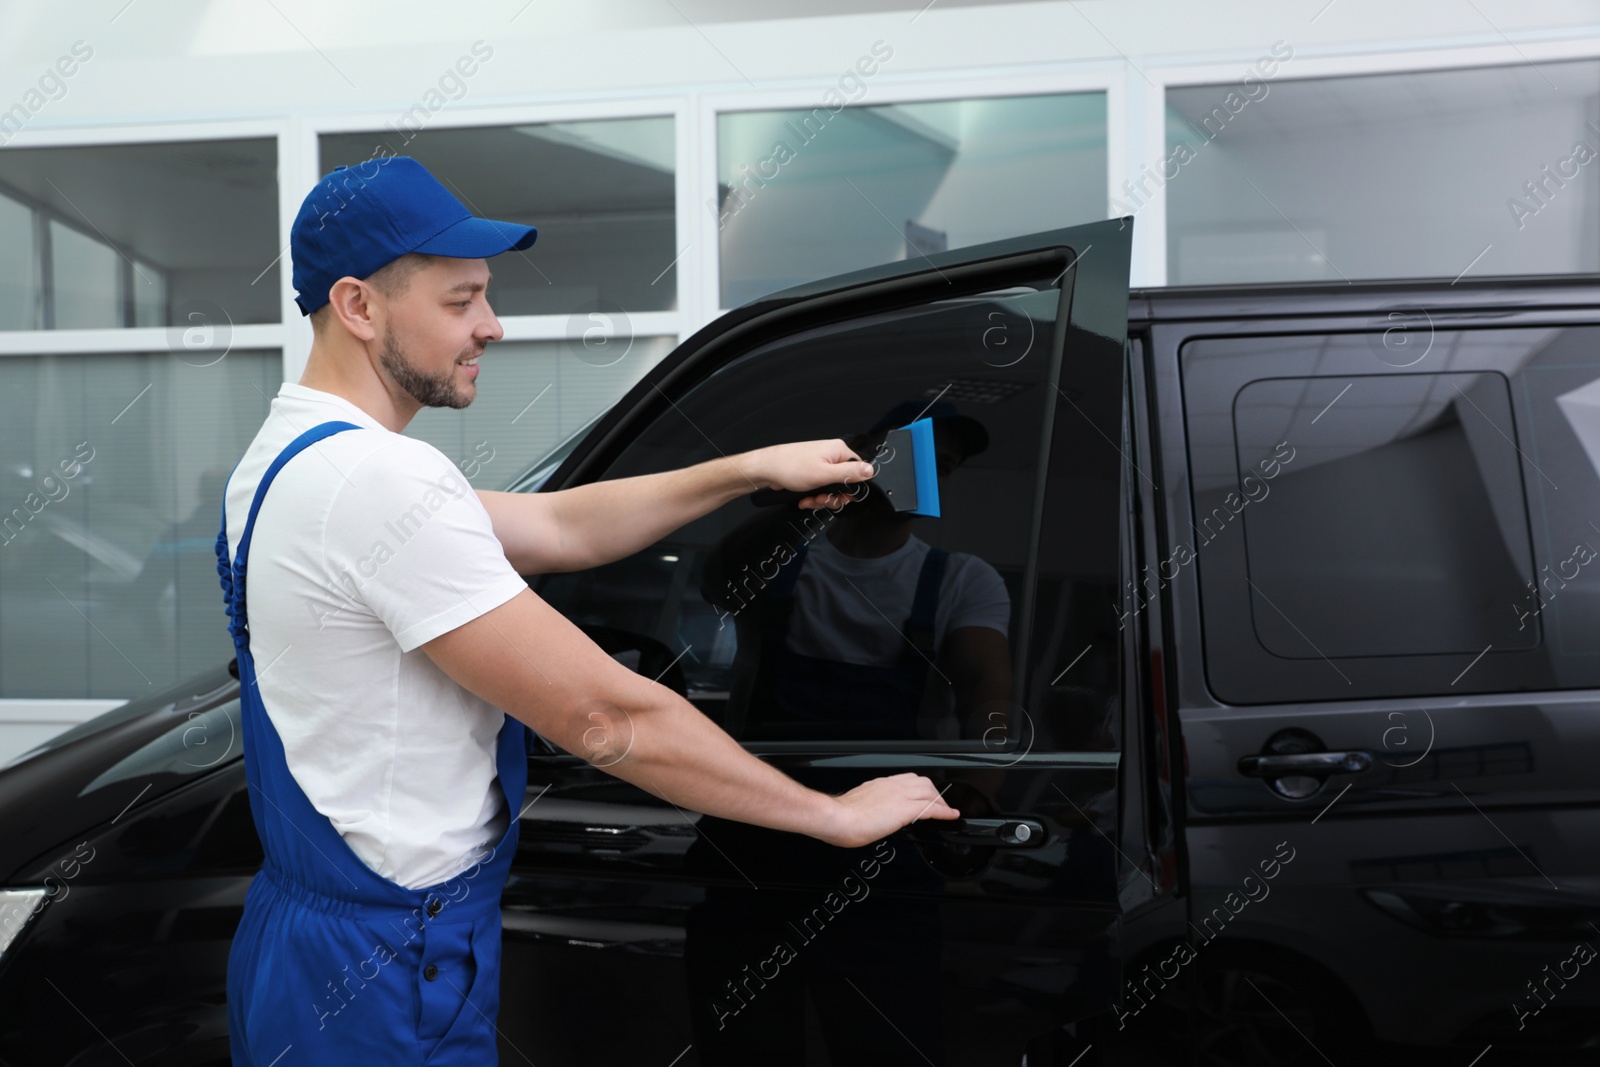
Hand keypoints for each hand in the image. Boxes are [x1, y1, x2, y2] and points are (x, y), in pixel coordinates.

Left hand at [754, 439, 875, 509]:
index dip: (851, 488)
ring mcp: (821, 464)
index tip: (840, 497)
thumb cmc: (790, 467)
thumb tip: (871, 471)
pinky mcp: (812, 472)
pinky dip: (813, 496)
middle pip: (845, 483)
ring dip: (821, 499)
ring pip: (831, 489)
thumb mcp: (824, 474)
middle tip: (821, 500)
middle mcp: (832, 456)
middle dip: (832, 496)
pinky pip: (820, 488)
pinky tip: (804, 499)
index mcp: (839, 451)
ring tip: (809, 500)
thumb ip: (849, 474)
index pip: (858, 471)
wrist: (766, 469)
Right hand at [819, 772, 960, 848]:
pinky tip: (950, 816)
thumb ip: (867, 806)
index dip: (918, 787)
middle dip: (933, 792)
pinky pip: (932, 807)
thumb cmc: (841, 816)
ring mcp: (900, 795)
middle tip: (938, 804)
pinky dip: (944, 812)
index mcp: (879, 784)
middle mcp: (891, 785)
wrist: (838, 818)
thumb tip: (868, 815)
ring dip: (939, 801)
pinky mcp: (906, 808)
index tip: (922, 795)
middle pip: (922, 781)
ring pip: (929, 791)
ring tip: (945, 810)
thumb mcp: (856, 805)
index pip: (906, 780)